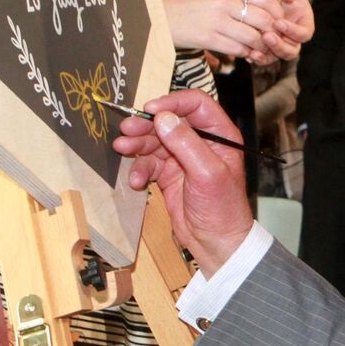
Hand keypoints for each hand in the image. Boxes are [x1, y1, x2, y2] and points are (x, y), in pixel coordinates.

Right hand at [113, 89, 252, 274]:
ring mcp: (183, 158)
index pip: (196, 105)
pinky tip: (136, 182)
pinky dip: (140, 170)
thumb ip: (186, 143)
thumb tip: (164, 118)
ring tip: (121, 149)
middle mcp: (201, 142)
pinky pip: (149, 164)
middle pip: (169, 121)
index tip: (150, 110)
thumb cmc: (223, 209)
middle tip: (126, 129)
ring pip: (155, 141)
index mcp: (219, 135)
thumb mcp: (207, 173)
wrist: (215, 243)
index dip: (172, 103)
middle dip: (146, 125)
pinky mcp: (169, 174)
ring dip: (137, 145)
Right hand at [161, 0, 284, 59]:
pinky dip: (245, 54)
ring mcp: (217, 20)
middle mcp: (225, 2)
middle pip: (264, 20)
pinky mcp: (208, 38)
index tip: (279, 22)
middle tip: (274, 41)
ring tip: (260, 50)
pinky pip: (236, 49)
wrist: (159, 12)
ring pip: (252, 37)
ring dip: (260, 47)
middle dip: (273, 34)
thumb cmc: (189, 3)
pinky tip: (244, 54)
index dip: (278, 13)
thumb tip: (265, 12)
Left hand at [256, 0, 314, 63]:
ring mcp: (279, 44)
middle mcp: (292, 37)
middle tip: (267, 36)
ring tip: (254, 51)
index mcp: (303, 24)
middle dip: (280, 46)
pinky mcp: (265, 48)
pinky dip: (256, 58)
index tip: (279, 22)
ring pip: (277, 57)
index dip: (293, 31)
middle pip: (291, 51)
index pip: (304, 34)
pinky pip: (263, 58)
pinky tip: (247, 54)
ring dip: (267, 56)